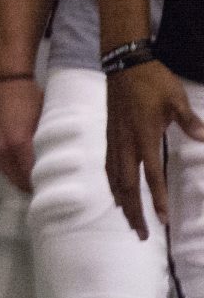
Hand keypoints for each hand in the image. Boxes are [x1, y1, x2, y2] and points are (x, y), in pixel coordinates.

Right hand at [0, 72, 42, 193]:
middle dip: (23, 185)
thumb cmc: (29, 96)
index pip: (27, 176)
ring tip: (23, 180)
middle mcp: (1, 146)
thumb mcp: (42, 120)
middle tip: (36, 190)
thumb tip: (51, 163)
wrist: (7, 77)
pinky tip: (6, 164)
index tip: (46, 193)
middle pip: (11, 176)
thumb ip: (43, 145)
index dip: (36, 187)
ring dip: (10, 175)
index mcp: (18, 144)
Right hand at [106, 60, 202, 239]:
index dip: (157, 198)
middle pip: (127, 185)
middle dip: (134, 211)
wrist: (124, 64)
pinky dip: (113, 186)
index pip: (150, 175)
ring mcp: (115, 140)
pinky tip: (116, 194)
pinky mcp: (110, 136)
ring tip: (129, 221)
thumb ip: (189, 121)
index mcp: (143, 136)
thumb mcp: (176, 99)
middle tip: (143, 234)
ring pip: (115, 179)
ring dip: (122, 202)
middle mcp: (125, 143)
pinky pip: (109, 167)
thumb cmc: (153, 81)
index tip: (163, 220)